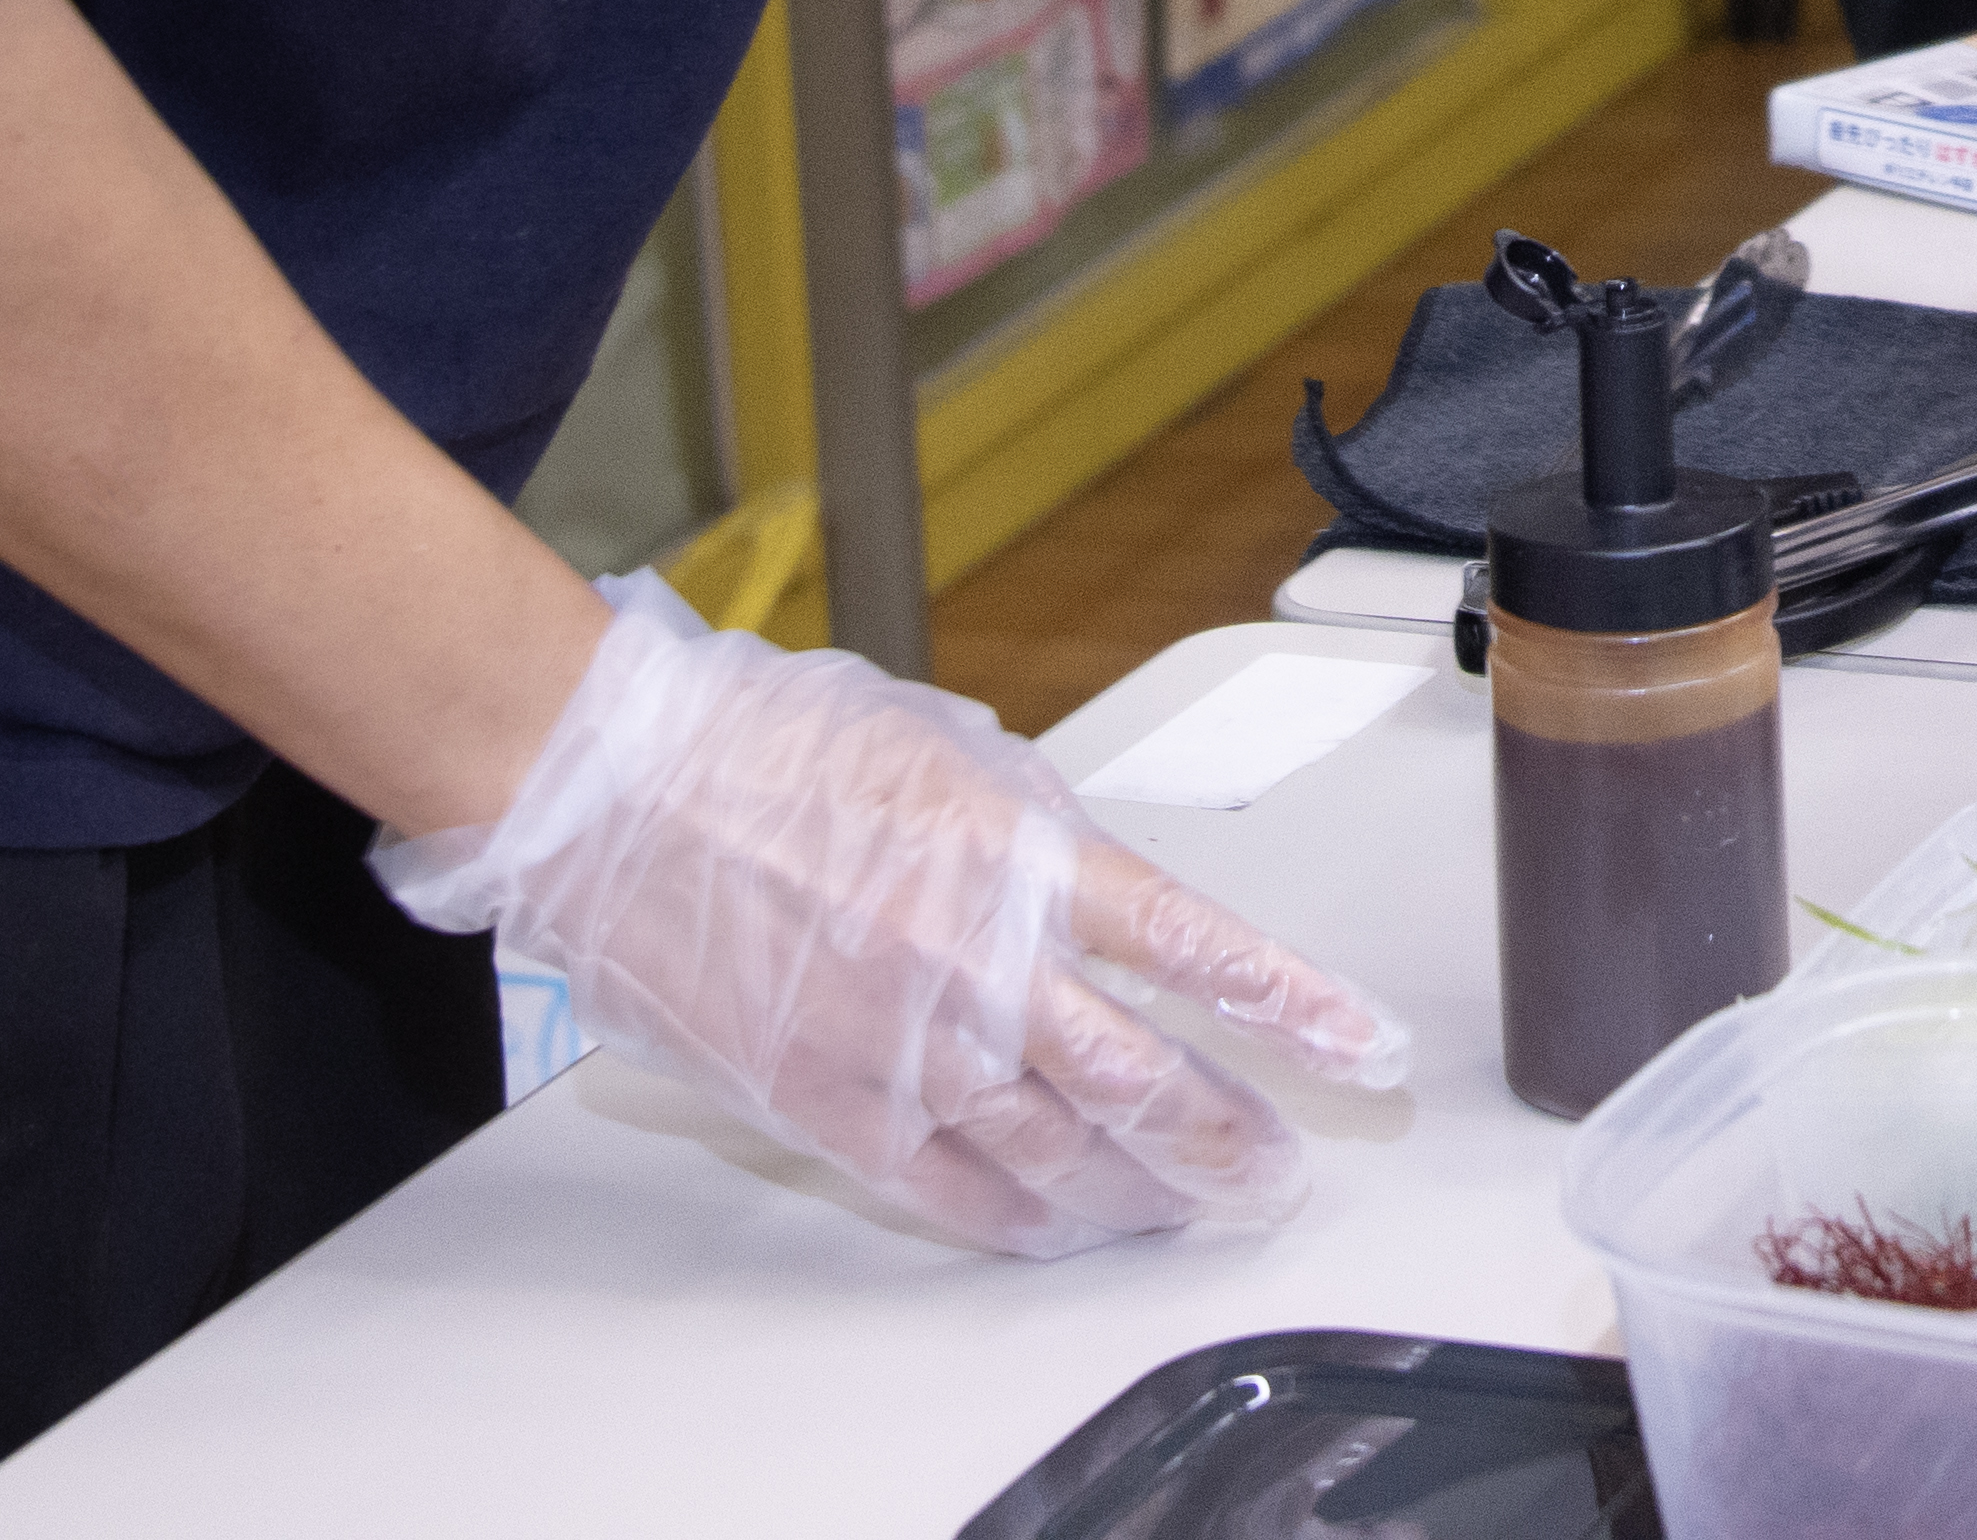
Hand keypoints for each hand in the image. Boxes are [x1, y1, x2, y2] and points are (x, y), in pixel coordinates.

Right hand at [371, 579, 1408, 1254]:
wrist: (618, 793)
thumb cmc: (770, 750)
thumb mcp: (953, 756)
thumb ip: (1041, 839)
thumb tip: (1103, 904)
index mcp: (1019, 853)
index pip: (1192, 945)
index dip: (1290, 1004)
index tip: (1358, 1044)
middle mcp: (975, 960)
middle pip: (1144, 1079)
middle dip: (1232, 1135)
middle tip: (1280, 1167)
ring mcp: (901, 1044)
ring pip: (1061, 1152)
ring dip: (1146, 1190)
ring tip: (1196, 1205)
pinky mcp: (828, 1104)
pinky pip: (953, 1188)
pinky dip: (1025, 1217)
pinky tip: (1069, 1226)